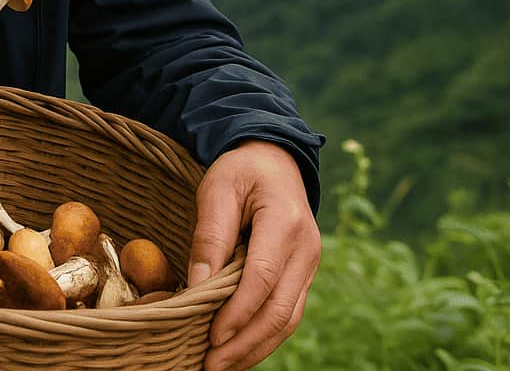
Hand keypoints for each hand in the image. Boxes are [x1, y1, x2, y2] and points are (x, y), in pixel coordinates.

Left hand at [186, 140, 320, 370]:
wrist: (275, 159)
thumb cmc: (241, 171)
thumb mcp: (217, 189)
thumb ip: (209, 236)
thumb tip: (199, 287)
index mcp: (285, 221)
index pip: (263, 278)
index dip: (238, 312)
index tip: (211, 337)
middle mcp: (307, 248)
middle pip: (280, 309)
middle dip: (245, 342)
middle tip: (210, 364)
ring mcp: (310, 264)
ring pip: (289, 319)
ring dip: (256, 347)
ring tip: (221, 366)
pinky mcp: (303, 275)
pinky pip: (288, 313)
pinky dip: (265, 336)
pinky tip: (239, 350)